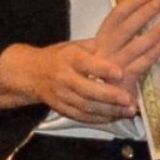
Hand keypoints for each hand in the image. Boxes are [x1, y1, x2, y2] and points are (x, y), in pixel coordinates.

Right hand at [0, 0, 159, 122]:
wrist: (31, 73)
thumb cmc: (60, 56)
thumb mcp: (75, 45)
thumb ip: (97, 47)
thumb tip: (123, 41)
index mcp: (69, 58)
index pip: (86, 64)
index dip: (103, 69)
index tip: (121, 73)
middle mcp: (63, 78)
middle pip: (86, 90)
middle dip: (108, 96)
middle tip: (128, 99)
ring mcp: (61, 96)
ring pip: (86, 106)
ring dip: (108, 110)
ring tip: (128, 111)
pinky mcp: (62, 109)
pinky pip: (82, 117)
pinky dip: (100, 119)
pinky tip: (115, 117)